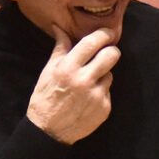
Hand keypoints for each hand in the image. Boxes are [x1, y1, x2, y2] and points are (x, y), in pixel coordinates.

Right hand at [26, 26, 118, 143]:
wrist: (48, 131)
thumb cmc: (46, 98)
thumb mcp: (48, 71)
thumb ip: (60, 48)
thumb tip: (60, 28)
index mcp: (68, 68)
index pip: (92, 43)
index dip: (104, 34)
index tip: (108, 32)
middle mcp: (84, 80)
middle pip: (111, 55)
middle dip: (110, 51)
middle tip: (106, 53)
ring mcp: (97, 96)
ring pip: (110, 74)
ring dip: (102, 75)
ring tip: (87, 84)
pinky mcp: (104, 108)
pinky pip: (108, 92)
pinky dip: (100, 92)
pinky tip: (87, 98)